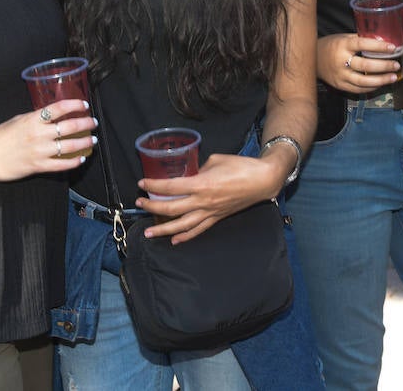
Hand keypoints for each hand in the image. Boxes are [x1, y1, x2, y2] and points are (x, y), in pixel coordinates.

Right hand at [0, 98, 96, 180]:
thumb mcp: (17, 119)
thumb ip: (35, 117)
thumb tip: (51, 115)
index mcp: (33, 119)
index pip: (59, 108)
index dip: (75, 105)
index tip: (85, 105)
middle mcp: (39, 134)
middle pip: (69, 126)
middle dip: (85, 123)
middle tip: (93, 123)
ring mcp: (40, 151)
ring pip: (69, 146)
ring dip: (84, 142)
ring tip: (93, 140)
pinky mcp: (39, 166)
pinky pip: (61, 164)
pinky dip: (74, 162)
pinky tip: (82, 158)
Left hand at [136, 153, 278, 242]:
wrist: (263, 180)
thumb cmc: (241, 166)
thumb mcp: (215, 160)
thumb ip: (199, 168)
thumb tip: (190, 174)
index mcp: (201, 184)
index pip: (171, 187)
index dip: (154, 185)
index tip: (142, 183)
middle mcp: (203, 201)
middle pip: (171, 208)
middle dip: (153, 207)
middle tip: (140, 204)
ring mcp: (210, 212)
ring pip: (182, 225)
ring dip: (164, 230)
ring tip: (149, 233)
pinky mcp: (217, 217)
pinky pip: (198, 230)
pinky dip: (185, 237)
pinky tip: (175, 241)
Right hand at [317, 32, 399, 94]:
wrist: (311, 59)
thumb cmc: (331, 46)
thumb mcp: (343, 38)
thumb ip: (360, 40)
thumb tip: (382, 42)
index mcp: (342, 45)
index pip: (362, 45)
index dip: (378, 46)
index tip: (392, 47)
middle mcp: (341, 61)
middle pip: (365, 66)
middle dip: (383, 66)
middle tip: (396, 65)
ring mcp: (340, 75)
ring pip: (363, 81)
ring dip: (380, 80)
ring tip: (393, 77)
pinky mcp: (339, 85)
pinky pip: (358, 90)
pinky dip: (371, 87)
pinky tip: (380, 84)